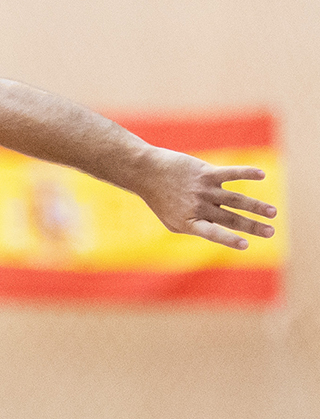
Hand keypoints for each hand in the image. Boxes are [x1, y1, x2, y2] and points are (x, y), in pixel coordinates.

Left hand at [136, 149, 276, 249]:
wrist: (146, 174)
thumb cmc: (162, 200)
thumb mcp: (173, 220)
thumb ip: (197, 226)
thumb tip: (221, 232)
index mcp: (190, 222)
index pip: (212, 233)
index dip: (228, 239)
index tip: (245, 245)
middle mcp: (198, 207)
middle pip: (231, 218)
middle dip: (253, 226)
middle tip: (271, 232)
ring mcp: (203, 190)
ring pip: (235, 199)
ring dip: (256, 206)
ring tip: (272, 213)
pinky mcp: (206, 173)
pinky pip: (230, 173)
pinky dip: (246, 173)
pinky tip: (261, 175)